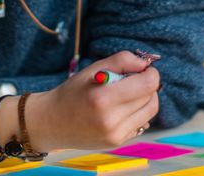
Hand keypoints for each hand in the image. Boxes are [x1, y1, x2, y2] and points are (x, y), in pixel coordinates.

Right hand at [28, 51, 159, 151]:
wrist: (53, 122)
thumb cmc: (73, 92)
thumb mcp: (93, 69)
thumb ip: (122, 61)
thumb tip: (145, 64)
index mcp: (102, 98)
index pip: (147, 85)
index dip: (150, 73)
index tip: (144, 69)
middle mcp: (110, 120)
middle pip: (151, 98)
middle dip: (147, 85)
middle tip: (133, 79)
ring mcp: (115, 135)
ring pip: (150, 112)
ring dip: (146, 99)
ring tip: (128, 93)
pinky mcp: (117, 143)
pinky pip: (142, 123)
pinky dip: (138, 112)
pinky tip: (121, 108)